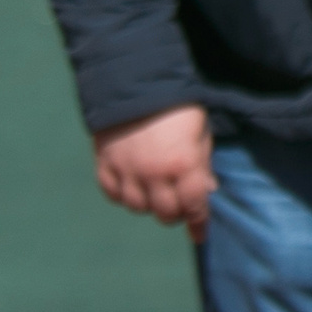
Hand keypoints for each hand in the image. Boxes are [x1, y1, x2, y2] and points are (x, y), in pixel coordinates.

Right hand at [91, 104, 215, 242]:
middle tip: (178, 201)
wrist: (135, 77)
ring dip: (149, 203)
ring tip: (154, 189)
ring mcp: (127, 170)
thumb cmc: (176, 104)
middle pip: (165, 214)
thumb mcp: (200, 130)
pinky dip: (122, 194)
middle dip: (176, 212)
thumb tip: (206, 192)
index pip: (194, 207)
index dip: (199, 224)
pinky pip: (112, 194)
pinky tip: (131, 183)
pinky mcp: (104, 163)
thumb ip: (202, 163)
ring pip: (137, 208)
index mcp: (183, 164)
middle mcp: (154, 173)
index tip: (199, 235)